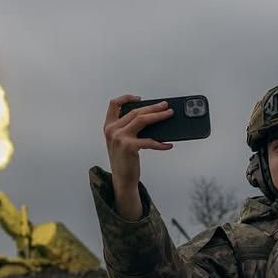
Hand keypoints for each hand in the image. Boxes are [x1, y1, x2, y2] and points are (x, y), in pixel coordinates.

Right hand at [103, 95, 174, 219]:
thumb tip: (151, 116)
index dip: (126, 98)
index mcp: (108, 126)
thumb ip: (128, 128)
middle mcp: (112, 130)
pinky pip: (149, 141)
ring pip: (142, 120)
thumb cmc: (124, 160)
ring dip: (158, 116)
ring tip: (169, 115)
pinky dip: (161, 143)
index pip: (114, 104)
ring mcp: (119, 138)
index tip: (139, 98)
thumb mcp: (121, 141)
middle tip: (165, 106)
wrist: (121, 179)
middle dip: (152, 107)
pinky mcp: (129, 147)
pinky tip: (168, 145)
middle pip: (135, 111)